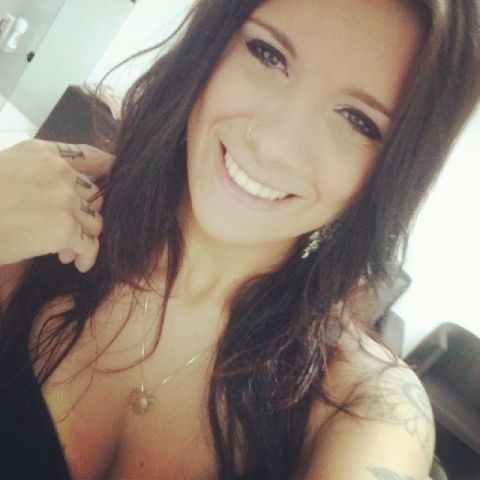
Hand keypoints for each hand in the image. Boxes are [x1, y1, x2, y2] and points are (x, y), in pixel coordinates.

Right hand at [0, 139, 113, 271]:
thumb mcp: (8, 170)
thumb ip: (41, 175)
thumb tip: (68, 196)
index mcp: (43, 153)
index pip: (90, 156)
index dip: (108, 168)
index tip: (117, 177)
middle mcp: (59, 172)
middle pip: (96, 196)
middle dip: (87, 216)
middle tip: (72, 233)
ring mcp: (64, 199)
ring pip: (95, 221)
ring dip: (84, 238)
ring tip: (65, 252)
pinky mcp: (64, 228)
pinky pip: (90, 244)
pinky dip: (86, 256)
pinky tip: (76, 263)